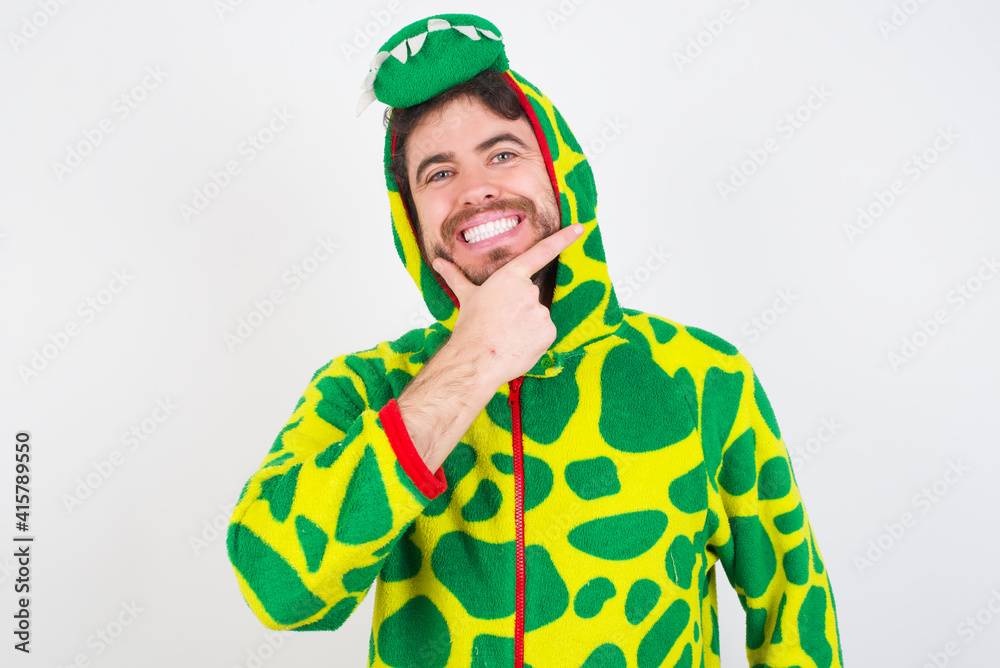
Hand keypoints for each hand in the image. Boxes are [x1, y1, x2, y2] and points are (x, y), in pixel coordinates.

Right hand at [431, 223, 583, 386]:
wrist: (477, 358)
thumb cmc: (470, 327)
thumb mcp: (465, 296)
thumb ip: (456, 276)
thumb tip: (438, 262)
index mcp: (510, 277)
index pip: (541, 252)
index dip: (563, 239)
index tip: (580, 228)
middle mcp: (529, 290)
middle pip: (531, 297)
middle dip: (519, 309)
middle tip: (501, 323)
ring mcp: (541, 311)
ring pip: (538, 316)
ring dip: (527, 325)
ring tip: (508, 336)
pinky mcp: (549, 331)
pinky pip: (545, 333)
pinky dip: (534, 340)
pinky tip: (518, 345)